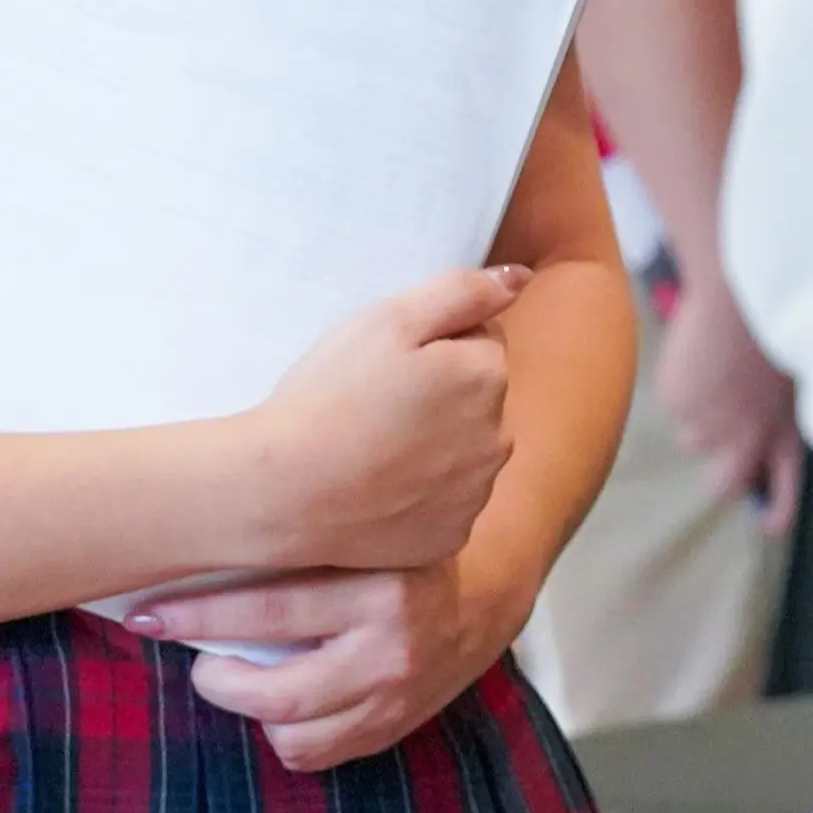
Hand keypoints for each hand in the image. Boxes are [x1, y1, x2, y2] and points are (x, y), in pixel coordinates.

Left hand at [157, 561, 508, 770]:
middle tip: (186, 652)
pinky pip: (321, 753)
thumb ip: (291, 528)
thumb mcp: (350, 522)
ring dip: (246, 708)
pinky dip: (286, 733)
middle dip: (213, 678)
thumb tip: (191, 527)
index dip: (194, 616)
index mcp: (374, 581)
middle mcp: (389, 647)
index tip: (144, 614)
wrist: (481, 588)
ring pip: (295, 734)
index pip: (267, 607)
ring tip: (228, 675)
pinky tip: (276, 698)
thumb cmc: (388, 540)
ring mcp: (397, 697)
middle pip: (275, 689)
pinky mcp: (398, 728)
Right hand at [251, 267, 521, 570]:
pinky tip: (378, 484)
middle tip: (375, 398)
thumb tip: (520, 277)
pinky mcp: (452, 536)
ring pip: (464, 450)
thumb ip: (460, 292)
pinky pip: (446, 501)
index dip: (433, 343)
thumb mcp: (387, 320)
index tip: (390, 358)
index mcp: (486, 377)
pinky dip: (421, 492)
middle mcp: (498, 438)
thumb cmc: (333, 393)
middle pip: (477, 398)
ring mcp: (477, 493)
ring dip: (434, 442)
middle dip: (441, 393)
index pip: (480, 341)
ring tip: (372, 442)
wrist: (291, 489)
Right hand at [657, 271, 801, 530]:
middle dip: (721, 472)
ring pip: (691, 439)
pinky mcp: (677, 402)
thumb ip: (776, 412)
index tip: (769, 522)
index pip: (785, 489)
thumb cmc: (776, 331)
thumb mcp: (791, 380)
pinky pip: (672, 406)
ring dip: (696, 419)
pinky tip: (693, 361)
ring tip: (708, 379)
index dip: (777, 511)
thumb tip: (761, 431)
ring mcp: (707, 425)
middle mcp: (746, 441)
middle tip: (719, 445)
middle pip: (722, 484)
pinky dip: (679, 389)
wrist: (738, 303)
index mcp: (784, 434)